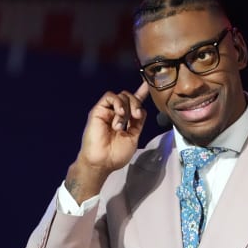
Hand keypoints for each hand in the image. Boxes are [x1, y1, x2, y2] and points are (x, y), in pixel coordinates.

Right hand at [65, 82, 149, 202]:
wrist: (102, 161)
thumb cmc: (116, 154)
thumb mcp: (133, 137)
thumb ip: (138, 123)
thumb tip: (142, 109)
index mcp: (127, 120)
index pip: (134, 103)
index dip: (141, 93)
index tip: (148, 85)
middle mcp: (117, 113)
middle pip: (130, 97)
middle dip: (136, 103)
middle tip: (136, 116)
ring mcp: (108, 111)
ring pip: (122, 95)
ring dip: (126, 108)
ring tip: (122, 125)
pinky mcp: (99, 110)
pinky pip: (110, 96)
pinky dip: (118, 103)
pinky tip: (119, 115)